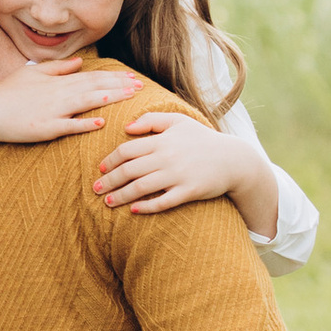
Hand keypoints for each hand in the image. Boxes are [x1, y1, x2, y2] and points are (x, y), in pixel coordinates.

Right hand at [0, 61, 135, 148]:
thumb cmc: (6, 92)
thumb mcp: (31, 72)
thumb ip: (56, 67)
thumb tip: (79, 62)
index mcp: (56, 81)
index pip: (91, 76)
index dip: (113, 76)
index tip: (132, 76)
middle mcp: (57, 93)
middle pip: (94, 87)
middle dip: (120, 86)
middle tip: (142, 86)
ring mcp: (52, 111)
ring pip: (86, 102)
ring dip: (109, 98)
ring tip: (130, 97)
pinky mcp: (44, 128)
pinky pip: (68, 126)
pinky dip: (84, 124)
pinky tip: (100, 122)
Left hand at [92, 110, 234, 215]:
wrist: (234, 160)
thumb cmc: (202, 139)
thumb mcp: (178, 121)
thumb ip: (151, 120)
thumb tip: (126, 128)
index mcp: (162, 141)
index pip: (127, 150)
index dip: (111, 160)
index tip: (101, 169)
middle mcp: (167, 158)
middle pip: (130, 170)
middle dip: (110, 181)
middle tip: (96, 189)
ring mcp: (178, 176)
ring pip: (142, 187)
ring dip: (122, 196)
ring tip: (108, 202)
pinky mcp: (189, 192)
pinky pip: (163, 202)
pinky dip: (147, 207)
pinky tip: (134, 210)